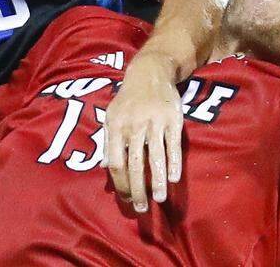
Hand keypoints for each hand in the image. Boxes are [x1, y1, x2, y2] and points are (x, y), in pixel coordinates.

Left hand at [104, 53, 183, 212]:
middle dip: (138, 189)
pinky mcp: (172, 119)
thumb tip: (105, 166)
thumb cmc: (128, 99)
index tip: (126, 199)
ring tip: (159, 198)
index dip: (120, 184)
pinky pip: (173, 145)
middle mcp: (133, 125)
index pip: (116, 162)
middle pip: (134, 164)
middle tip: (142, 208)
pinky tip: (173, 179)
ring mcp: (154, 122)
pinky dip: (173, 163)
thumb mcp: (112, 116)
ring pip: (155, 157)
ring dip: (157, 181)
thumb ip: (109, 141)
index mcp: (116, 126)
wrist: (149, 72)